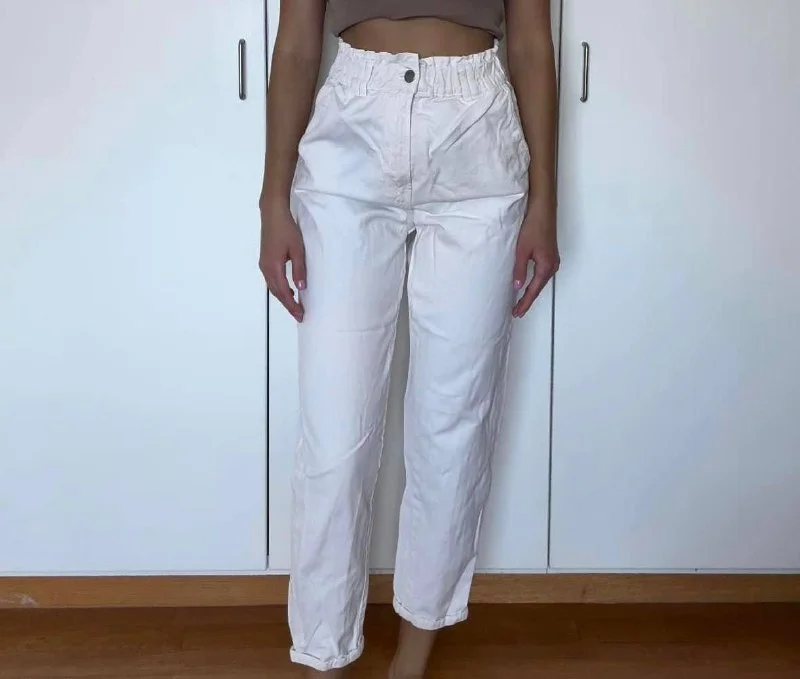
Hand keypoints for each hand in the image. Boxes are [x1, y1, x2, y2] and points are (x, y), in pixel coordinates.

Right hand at [259, 201, 305, 321]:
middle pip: (276, 293)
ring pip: (273, 287)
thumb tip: (301, 288)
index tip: (301, 315)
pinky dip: (280, 288)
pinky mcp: (265, 260)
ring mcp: (263, 265)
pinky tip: (288, 289)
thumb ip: (299, 269)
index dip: (292, 305)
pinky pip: (271, 280)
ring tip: (295, 306)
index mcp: (273, 267)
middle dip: (288, 305)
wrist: (273, 214)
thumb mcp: (297, 250)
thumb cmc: (286, 230)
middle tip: (299, 315)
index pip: (283, 292)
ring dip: (283, 297)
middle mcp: (266, 269)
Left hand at [512, 196, 559, 317]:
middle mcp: (552, 266)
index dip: (524, 303)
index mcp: (546, 267)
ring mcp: (553, 261)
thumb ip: (520, 270)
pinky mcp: (550, 255)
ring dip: (531, 292)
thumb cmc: (533, 227)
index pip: (533, 291)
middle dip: (527, 300)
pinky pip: (542, 274)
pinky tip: (528, 284)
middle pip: (538, 288)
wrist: (543, 210)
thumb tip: (517, 287)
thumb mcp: (522, 251)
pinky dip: (534, 282)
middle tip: (516, 311)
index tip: (517, 313)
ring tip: (520, 302)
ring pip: (540, 282)